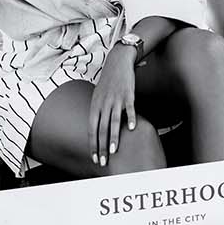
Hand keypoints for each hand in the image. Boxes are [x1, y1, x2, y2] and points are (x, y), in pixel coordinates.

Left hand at [89, 44, 139, 167]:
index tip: (95, 158)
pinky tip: (132, 129)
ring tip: (114, 151)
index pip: (92, 129)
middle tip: (103, 162)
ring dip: (114, 137)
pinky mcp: (128, 94)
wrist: (117, 62)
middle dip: (102, 147)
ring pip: (113, 121)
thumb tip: (96, 130)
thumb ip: (97, 112)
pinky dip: (130, 118)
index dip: (93, 144)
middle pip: (101, 129)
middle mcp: (103, 103)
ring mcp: (116, 99)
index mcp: (95, 106)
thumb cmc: (108, 83)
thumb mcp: (98, 97)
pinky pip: (129, 108)